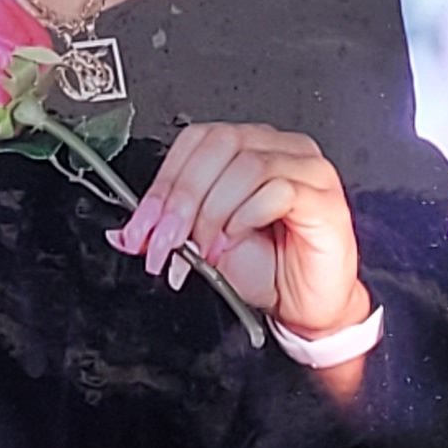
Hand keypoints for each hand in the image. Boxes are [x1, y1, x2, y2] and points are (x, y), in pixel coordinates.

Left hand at [114, 123, 368, 342]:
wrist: (306, 306)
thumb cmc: (267, 270)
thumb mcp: (203, 247)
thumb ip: (168, 231)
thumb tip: (123, 232)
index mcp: (249, 148)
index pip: (197, 141)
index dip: (163, 182)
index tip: (141, 227)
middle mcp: (279, 149)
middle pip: (219, 145)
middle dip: (181, 198)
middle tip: (164, 242)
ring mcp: (306, 168)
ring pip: (246, 166)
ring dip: (211, 213)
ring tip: (203, 251)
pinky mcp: (323, 197)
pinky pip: (277, 190)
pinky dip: (244, 218)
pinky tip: (232, 244)